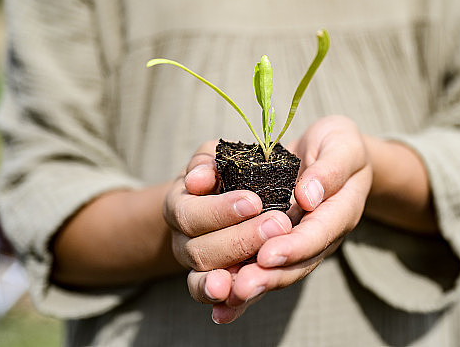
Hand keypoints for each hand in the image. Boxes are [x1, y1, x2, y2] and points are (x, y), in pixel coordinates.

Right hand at [163, 141, 292, 320]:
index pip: (191, 213)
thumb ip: (208, 161)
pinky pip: (219, 298)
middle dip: (239, 238)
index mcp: (181, 203)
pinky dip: (227, 303)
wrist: (242, 195)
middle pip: (200, 250)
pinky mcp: (221, 283)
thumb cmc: (229, 168)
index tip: (254, 201)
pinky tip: (236, 302)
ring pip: (207, 278)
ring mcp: (201, 265)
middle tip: (278, 224)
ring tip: (261, 268)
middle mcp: (184, 239)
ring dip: (235, 274)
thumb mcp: (217, 155)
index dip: (220, 210)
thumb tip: (198, 180)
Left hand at [214, 115, 372, 322]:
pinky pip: (255, 268)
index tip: (268, 254)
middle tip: (240, 286)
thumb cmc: (338, 146)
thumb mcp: (343, 146)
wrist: (331, 155)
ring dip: (247, 284)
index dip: (293, 247)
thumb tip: (308, 195)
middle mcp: (315, 236)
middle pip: (292, 265)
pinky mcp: (271, 243)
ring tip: (225, 293)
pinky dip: (238, 289)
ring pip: (272, 272)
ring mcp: (292, 242)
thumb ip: (331, 169)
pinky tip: (219, 309)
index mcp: (338, 213)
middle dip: (266, 276)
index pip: (317, 234)